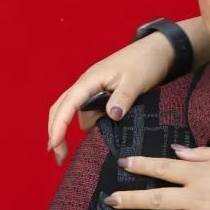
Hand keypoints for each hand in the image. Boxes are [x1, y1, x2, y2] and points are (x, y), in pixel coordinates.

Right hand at [47, 33, 173, 163]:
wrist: (155, 51)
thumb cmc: (144, 62)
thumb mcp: (135, 82)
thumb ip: (123, 98)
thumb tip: (111, 116)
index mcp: (90, 81)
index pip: (67, 105)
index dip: (58, 126)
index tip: (54, 145)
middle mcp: (86, 85)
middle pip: (61, 109)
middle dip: (57, 132)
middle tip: (60, 158)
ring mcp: (93, 89)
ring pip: (77, 112)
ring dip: (79, 129)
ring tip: (88, 147)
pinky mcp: (101, 94)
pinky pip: (89, 111)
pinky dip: (91, 123)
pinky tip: (99, 134)